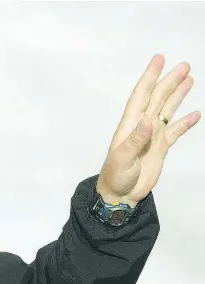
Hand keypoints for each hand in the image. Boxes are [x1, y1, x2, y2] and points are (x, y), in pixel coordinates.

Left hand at [96, 54, 200, 206]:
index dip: (150, 77)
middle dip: (169, 81)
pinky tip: (195, 114)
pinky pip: (175, 131)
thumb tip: (146, 120)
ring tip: (189, 79)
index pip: (141, 96)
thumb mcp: (123, 158)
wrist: (120, 195)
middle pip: (158, 99)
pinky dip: (185, 123)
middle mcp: (141, 127)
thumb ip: (135, 140)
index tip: (159, 59)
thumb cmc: (116, 176)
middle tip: (184, 65)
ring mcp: (152, 136)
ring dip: (177, 95)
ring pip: (167, 110)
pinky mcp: (160, 148)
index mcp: (130, 125)